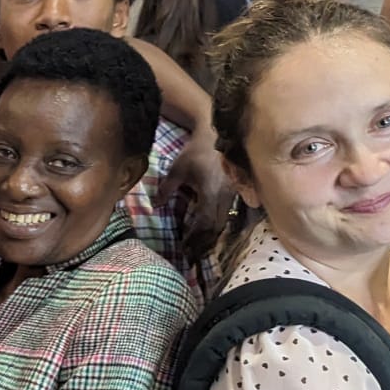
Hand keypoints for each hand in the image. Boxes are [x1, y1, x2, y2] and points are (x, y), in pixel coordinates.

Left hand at [159, 129, 236, 266]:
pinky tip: (206, 234)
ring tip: (196, 248)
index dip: (194, 235)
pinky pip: (226, 216)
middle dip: (203, 242)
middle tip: (189, 254)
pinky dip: (215, 227)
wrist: (216, 136)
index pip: (204, 220)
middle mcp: (225, 194)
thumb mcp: (177, 169)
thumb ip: (166, 188)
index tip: (183, 245)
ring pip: (223, 223)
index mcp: (211, 189)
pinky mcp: (234, 193)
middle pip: (216, 226)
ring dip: (210, 237)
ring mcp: (232, 194)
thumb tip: (155, 206)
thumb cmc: (194, 152)